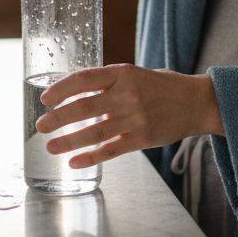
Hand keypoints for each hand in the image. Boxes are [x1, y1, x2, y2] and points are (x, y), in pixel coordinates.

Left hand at [36, 64, 223, 169]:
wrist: (197, 102)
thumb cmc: (163, 86)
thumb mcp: (135, 75)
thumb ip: (109, 84)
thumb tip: (75, 93)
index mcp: (123, 74)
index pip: (84, 79)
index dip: (61, 89)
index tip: (45, 99)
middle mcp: (127, 95)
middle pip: (84, 108)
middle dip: (58, 118)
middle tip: (40, 126)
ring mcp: (135, 119)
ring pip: (94, 132)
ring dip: (69, 141)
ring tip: (50, 147)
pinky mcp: (143, 139)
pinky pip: (111, 150)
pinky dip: (90, 157)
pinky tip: (74, 162)